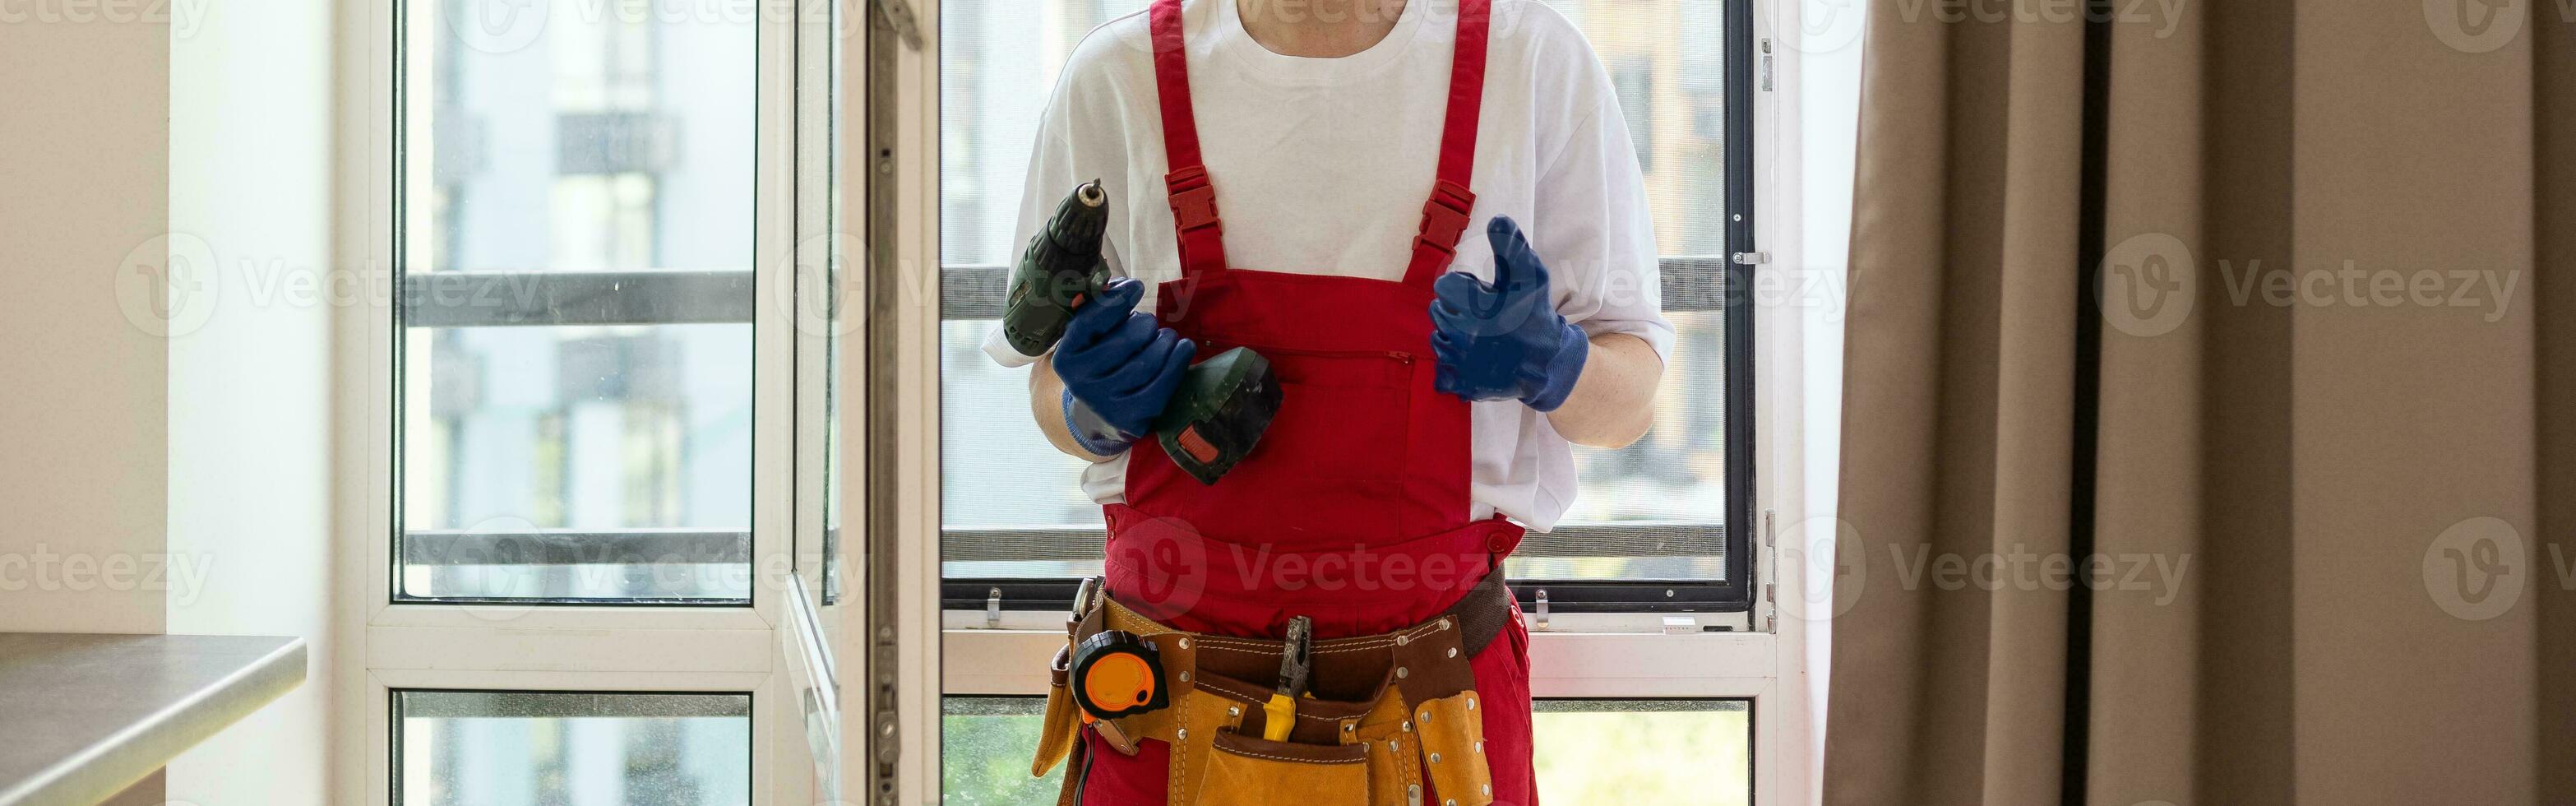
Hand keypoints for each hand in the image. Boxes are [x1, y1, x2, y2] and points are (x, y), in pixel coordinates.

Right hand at [1052, 277, 1195, 453]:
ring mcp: (1105, 404)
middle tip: (1151, 323)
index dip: (1116, 300)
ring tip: (1168, 336)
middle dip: (1145, 325)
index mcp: (1065, 357)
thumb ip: (1101, 308)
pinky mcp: (1130, 420)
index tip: (1136, 286)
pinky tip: (1184, 348)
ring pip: (1145, 364)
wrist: (1100, 414)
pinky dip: (1178, 362)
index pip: (1090, 322)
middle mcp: (1080, 383)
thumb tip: (1124, 286)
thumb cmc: (1101, 362)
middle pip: (1124, 343)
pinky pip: (1161, 387)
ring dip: (1164, 342)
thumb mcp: (1091, 338)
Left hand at [1430, 216, 1588, 411]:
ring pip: (1438, 338)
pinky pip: (1442, 369)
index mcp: (1475, 306)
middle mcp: (1462, 334)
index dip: (1463, 287)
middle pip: (1438, 311)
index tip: (1481, 295)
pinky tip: (1474, 357)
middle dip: (1456, 309)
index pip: (1444, 286)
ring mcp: (1461, 362)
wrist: (1547, 362)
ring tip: (1478, 335)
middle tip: (1481, 315)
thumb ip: (1511, 246)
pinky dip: (1454, 363)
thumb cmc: (1536, 315)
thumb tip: (1497, 219)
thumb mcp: (1530, 276)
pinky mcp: (1462, 383)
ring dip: (1452, 334)